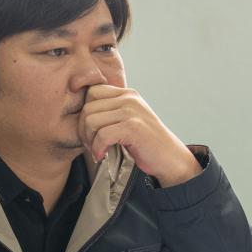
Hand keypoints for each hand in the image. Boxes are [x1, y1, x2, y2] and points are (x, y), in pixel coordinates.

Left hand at [78, 85, 201, 186]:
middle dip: (83, 130)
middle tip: (91, 145)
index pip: (92, 92)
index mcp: (127, 94)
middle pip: (88, 107)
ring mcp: (132, 111)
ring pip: (91, 120)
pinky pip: (102, 135)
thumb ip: (110, 112)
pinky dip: (97, 148)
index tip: (90, 131)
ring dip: (89, 140)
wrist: (170, 159)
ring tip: (97, 150)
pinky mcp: (133, 127)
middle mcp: (129, 98)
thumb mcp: (128, 120)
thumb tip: (81, 114)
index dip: (84, 112)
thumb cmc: (146, 144)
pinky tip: (102, 156)